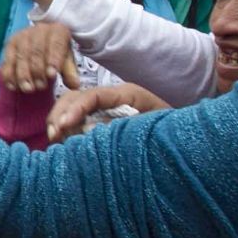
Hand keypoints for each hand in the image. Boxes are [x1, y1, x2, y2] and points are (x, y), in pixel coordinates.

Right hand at [0, 23, 78, 95]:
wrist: (43, 42)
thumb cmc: (57, 53)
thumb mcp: (67, 60)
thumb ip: (70, 72)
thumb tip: (74, 85)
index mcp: (57, 30)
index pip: (56, 44)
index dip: (53, 59)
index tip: (52, 75)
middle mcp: (39, 30)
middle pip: (36, 51)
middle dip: (37, 70)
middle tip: (40, 86)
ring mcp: (22, 36)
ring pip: (21, 56)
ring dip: (23, 75)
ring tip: (28, 89)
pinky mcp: (10, 45)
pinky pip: (8, 61)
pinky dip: (9, 75)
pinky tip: (14, 86)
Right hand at [47, 82, 169, 143]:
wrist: (183, 139)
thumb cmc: (172, 134)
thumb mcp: (152, 130)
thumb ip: (125, 129)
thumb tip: (91, 131)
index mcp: (128, 94)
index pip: (95, 95)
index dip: (75, 108)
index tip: (62, 126)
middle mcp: (113, 98)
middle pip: (76, 96)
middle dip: (60, 113)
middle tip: (53, 136)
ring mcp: (104, 108)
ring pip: (71, 106)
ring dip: (58, 121)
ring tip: (53, 140)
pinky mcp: (100, 121)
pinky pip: (75, 120)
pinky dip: (63, 129)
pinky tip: (59, 143)